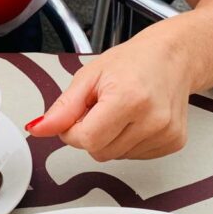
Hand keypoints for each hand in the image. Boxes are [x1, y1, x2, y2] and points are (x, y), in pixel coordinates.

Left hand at [26, 33, 190, 160]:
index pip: (86, 139)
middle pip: (100, 152)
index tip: (78, 115)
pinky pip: (136, 156)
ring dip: (111, 138)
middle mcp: (152, 118)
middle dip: (92, 134)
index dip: (73, 130)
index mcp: (128, 98)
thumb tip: (38, 129)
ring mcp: (166, 133)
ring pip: (117, 156)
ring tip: (123, 110)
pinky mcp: (174, 142)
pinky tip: (137, 120)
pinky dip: (129, 141)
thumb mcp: (89, 76)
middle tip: (102, 108)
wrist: (173, 57)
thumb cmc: (134, 61)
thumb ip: (63, 108)